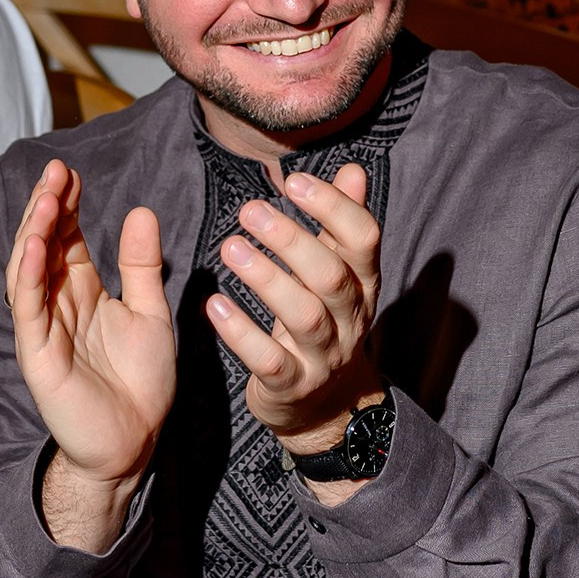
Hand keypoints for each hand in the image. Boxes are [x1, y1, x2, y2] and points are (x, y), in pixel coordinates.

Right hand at [9, 162, 176, 549]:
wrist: (134, 442)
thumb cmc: (140, 384)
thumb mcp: (150, 314)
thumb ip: (141, 266)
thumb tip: (141, 211)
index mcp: (82, 292)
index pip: (67, 238)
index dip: (68, 205)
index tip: (72, 172)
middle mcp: (58, 304)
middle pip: (43, 245)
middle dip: (47, 208)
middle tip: (56, 172)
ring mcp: (44, 327)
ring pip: (29, 270)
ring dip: (34, 233)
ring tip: (46, 199)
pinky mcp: (38, 353)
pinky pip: (28, 308)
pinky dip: (28, 276)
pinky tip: (34, 248)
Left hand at [204, 166, 387, 459]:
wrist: (326, 406)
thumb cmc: (324, 323)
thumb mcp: (339, 274)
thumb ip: (342, 223)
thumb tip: (352, 170)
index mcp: (364, 284)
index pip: (363, 239)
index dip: (334, 208)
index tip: (292, 182)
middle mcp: (351, 319)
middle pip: (332, 276)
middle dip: (292, 240)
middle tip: (249, 210)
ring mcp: (324, 356)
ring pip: (304, 317)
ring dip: (266, 280)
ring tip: (230, 248)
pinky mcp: (293, 386)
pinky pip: (270, 361)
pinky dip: (242, 334)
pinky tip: (214, 306)